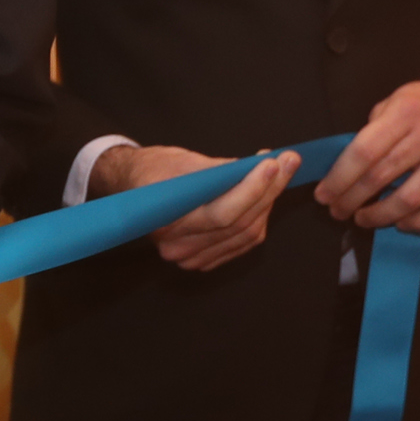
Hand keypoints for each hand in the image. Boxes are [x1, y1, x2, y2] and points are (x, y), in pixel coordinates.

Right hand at [89, 145, 300, 270]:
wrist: (132, 185)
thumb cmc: (154, 169)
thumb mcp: (184, 161)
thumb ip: (223, 170)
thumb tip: (261, 167)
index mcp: (168, 222)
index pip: (222, 213)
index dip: (253, 189)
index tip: (273, 162)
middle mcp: (178, 247)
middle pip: (239, 225)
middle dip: (269, 191)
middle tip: (288, 162)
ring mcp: (191, 257)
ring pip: (247, 235)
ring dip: (267, 204)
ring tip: (278, 175)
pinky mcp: (203, 259)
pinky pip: (242, 243)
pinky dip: (258, 220)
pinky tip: (263, 197)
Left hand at [313, 74, 419, 232]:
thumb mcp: (399, 99)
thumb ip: (375, 127)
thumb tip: (347, 163)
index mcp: (407, 111)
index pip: (363, 152)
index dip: (339, 179)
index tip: (323, 195)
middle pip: (382, 177)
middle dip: (353, 200)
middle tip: (338, 211)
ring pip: (411, 198)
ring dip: (381, 215)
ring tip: (364, 219)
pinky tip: (402, 223)